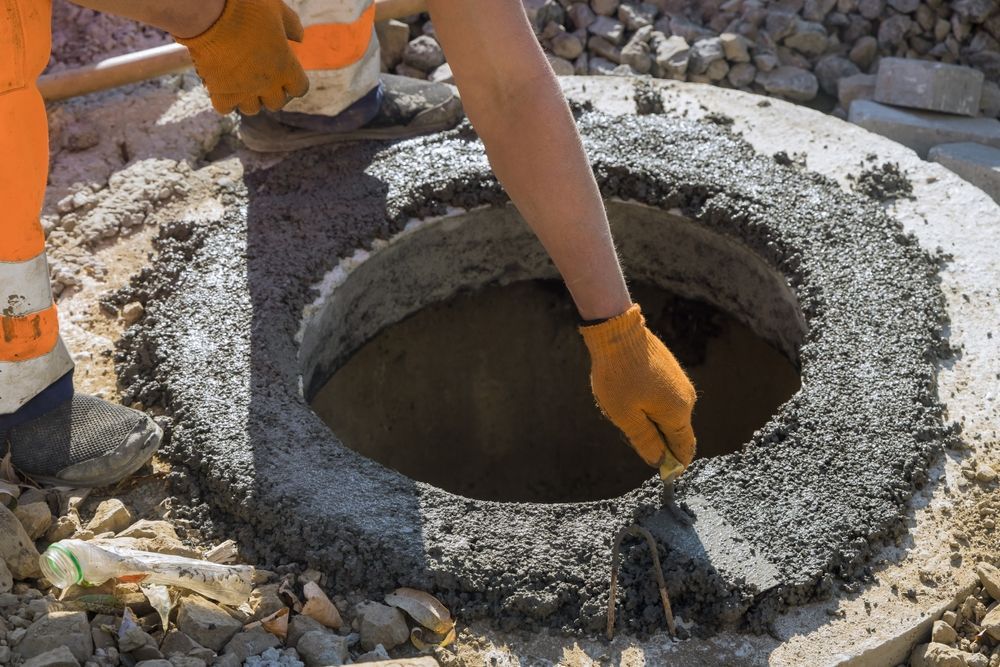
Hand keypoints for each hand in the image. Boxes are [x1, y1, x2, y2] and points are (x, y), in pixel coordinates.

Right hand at [174, 0, 309, 114]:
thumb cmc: (246, 7)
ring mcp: (244, 90)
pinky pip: (225, 108)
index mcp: (286, 66)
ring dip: (249, 98)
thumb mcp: (277, 9)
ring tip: (241, 83)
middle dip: (271, 92)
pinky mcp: (220, 91)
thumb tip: (300, 38)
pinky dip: (224, 101)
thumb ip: (291, 25)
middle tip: (262, 77)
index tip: (284, 72)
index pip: (299, 88)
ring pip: (252, 109)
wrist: (211, 11)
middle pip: (276, 103)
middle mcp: (268, 84)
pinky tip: (222, 86)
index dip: (293, 81)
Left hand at [580, 304, 696, 469]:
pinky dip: (647, 403)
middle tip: (626, 430)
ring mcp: (680, 382)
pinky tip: (627, 392)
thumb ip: (645, 442)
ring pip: (668, 414)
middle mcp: (686, 398)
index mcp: (678, 413)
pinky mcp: (670, 371)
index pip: (684, 448)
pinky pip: (663, 398)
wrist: (618, 332)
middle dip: (654, 439)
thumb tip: (659, 461)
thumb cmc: (619, 376)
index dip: (674, 464)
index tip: (661, 472)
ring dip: (648, 419)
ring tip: (622, 406)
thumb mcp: (625, 416)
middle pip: (675, 432)